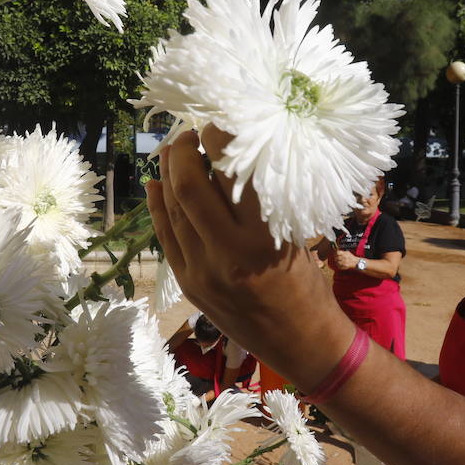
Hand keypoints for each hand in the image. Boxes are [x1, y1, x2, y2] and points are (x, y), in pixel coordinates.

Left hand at [146, 128, 356, 390]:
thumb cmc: (308, 285)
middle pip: (189, 187)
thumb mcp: (293, 237)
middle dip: (182, 152)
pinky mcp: (189, 284)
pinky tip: (155, 184)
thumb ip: (263, 202)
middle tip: (188, 133)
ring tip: (172, 151)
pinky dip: (158, 206)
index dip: (217, 140)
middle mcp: (228, 253)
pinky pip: (165, 236)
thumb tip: (231, 156)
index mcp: (261, 238)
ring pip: (172, 209)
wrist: (301, 343)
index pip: (229, 174)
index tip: (217, 121)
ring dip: (167, 174)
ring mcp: (202, 271)